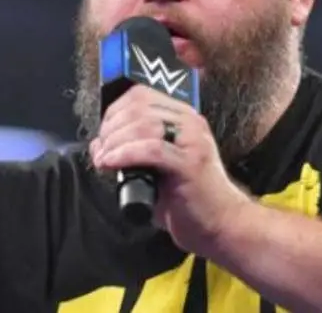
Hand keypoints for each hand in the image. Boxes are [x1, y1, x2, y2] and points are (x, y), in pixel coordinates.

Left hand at [91, 85, 251, 253]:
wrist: (221, 226)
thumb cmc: (189, 200)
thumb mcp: (156, 169)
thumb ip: (131, 153)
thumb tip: (99, 144)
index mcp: (184, 118)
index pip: (141, 95)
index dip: (114, 111)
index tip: (103, 134)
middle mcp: (190, 123)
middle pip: (138, 108)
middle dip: (111, 128)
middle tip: (101, 151)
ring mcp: (193, 141)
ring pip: (143, 125)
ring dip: (115, 141)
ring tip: (103, 160)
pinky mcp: (190, 164)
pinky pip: (151, 149)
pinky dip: (125, 154)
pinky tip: (111, 163)